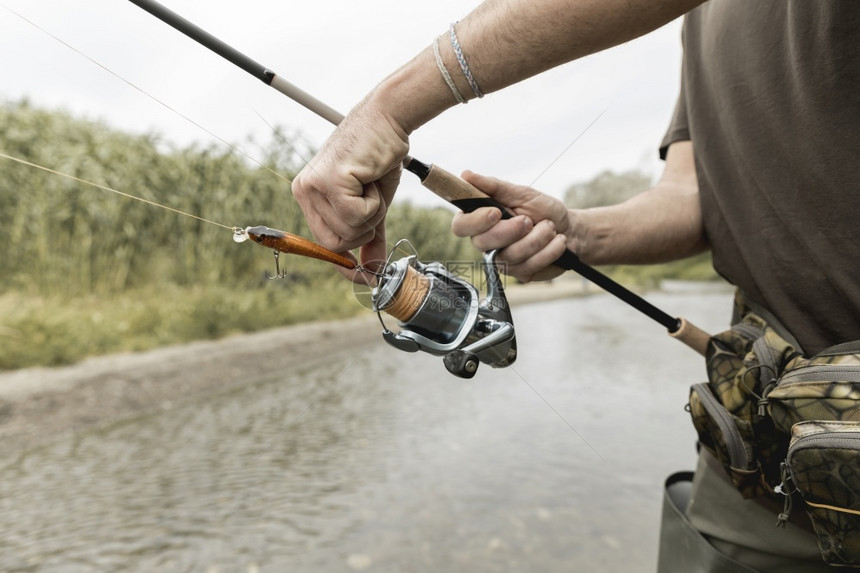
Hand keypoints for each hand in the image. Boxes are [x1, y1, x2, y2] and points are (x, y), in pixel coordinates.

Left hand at [291, 97, 409, 277]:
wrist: (388, 120)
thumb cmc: (379, 158)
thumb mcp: (374, 205)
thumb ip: (369, 237)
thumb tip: (373, 271)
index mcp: (308, 196)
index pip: (324, 245)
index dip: (346, 262)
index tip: (366, 275)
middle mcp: (304, 191)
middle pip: (334, 245)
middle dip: (363, 232)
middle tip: (372, 203)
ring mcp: (313, 186)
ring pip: (347, 232)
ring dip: (372, 214)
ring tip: (370, 185)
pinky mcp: (329, 181)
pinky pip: (356, 216)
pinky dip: (374, 204)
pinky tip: (369, 178)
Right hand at [451, 171, 573, 281]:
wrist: (570, 229)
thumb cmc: (542, 210)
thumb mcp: (521, 193)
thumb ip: (494, 186)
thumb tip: (466, 175)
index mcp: (481, 220)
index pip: (460, 225)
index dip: (475, 221)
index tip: (496, 212)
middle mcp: (487, 242)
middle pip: (482, 242)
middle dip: (510, 230)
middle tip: (529, 220)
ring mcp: (502, 260)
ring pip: (510, 255)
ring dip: (537, 238)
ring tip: (550, 227)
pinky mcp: (520, 273)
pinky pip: (529, 266)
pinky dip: (548, 250)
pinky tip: (556, 242)